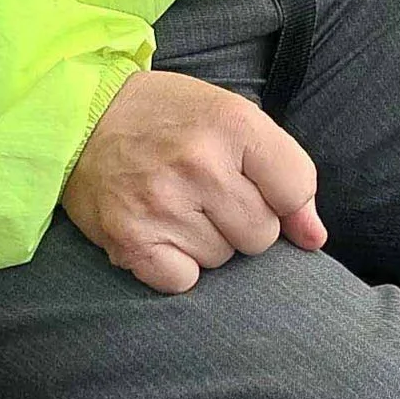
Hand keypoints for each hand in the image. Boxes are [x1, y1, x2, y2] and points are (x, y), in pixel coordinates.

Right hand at [62, 69, 328, 293]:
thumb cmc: (170, 117)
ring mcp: (163, 205)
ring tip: (179, 204)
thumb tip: (315, 238)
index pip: (296, 188)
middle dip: (243, 220)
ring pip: (223, 259)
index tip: (256, 184)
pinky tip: (160, 231)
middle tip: (207, 192)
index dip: (283, 196)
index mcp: (233, 124)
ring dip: (207, 241)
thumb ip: (284, 172)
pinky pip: (183, 281)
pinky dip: (176, 265)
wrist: (84, 117)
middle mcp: (200, 164)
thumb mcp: (234, 117)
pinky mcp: (131, 240)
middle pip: (262, 235)